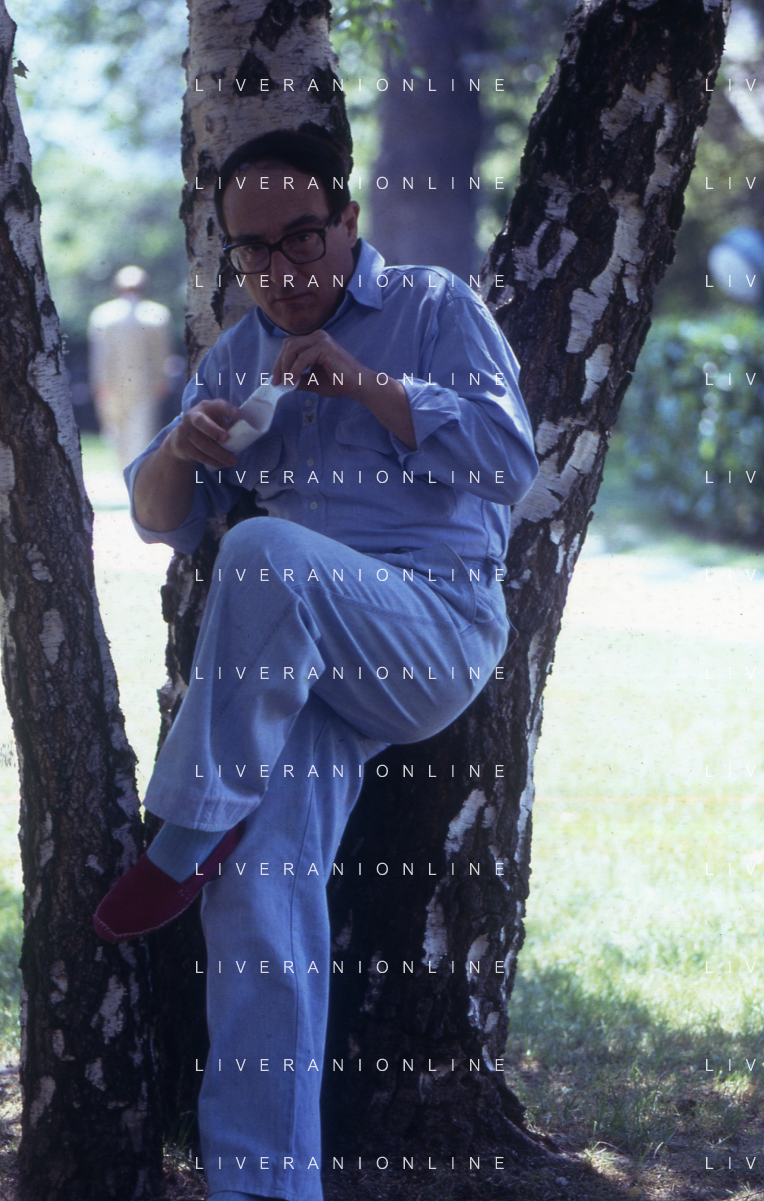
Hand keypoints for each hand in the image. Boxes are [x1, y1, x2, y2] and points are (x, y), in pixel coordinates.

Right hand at [168, 398, 240, 468]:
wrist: (181, 438)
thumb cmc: (207, 427)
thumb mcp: (217, 422)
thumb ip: (229, 425)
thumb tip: (246, 432)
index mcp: (206, 407)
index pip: (217, 404)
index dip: (227, 409)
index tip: (238, 414)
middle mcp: (192, 415)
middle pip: (200, 421)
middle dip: (213, 430)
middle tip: (226, 439)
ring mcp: (184, 430)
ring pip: (201, 443)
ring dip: (218, 454)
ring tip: (233, 460)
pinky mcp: (181, 444)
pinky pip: (198, 455)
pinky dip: (212, 461)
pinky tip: (223, 464)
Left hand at [272, 330, 417, 448]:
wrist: (358, 385)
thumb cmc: (340, 382)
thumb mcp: (313, 381)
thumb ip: (299, 379)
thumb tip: (283, 383)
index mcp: (314, 341)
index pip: (289, 347)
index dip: (279, 362)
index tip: (276, 380)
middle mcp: (317, 336)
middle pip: (288, 345)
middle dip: (279, 364)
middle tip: (277, 382)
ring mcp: (321, 340)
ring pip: (292, 349)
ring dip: (285, 367)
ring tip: (286, 382)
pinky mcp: (325, 347)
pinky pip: (302, 358)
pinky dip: (295, 370)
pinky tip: (294, 381)